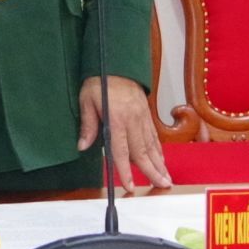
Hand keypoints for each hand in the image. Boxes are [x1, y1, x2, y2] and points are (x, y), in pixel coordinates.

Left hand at [78, 76, 171, 190]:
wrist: (117, 62)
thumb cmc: (99, 81)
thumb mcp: (87, 100)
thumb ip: (88, 125)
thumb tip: (82, 146)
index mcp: (117, 118)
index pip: (121, 150)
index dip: (125, 170)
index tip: (129, 186)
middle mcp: (133, 120)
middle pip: (142, 151)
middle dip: (152, 171)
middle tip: (161, 186)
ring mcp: (142, 117)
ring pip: (151, 145)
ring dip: (159, 163)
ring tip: (166, 179)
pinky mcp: (147, 114)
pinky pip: (154, 136)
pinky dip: (159, 150)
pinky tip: (161, 160)